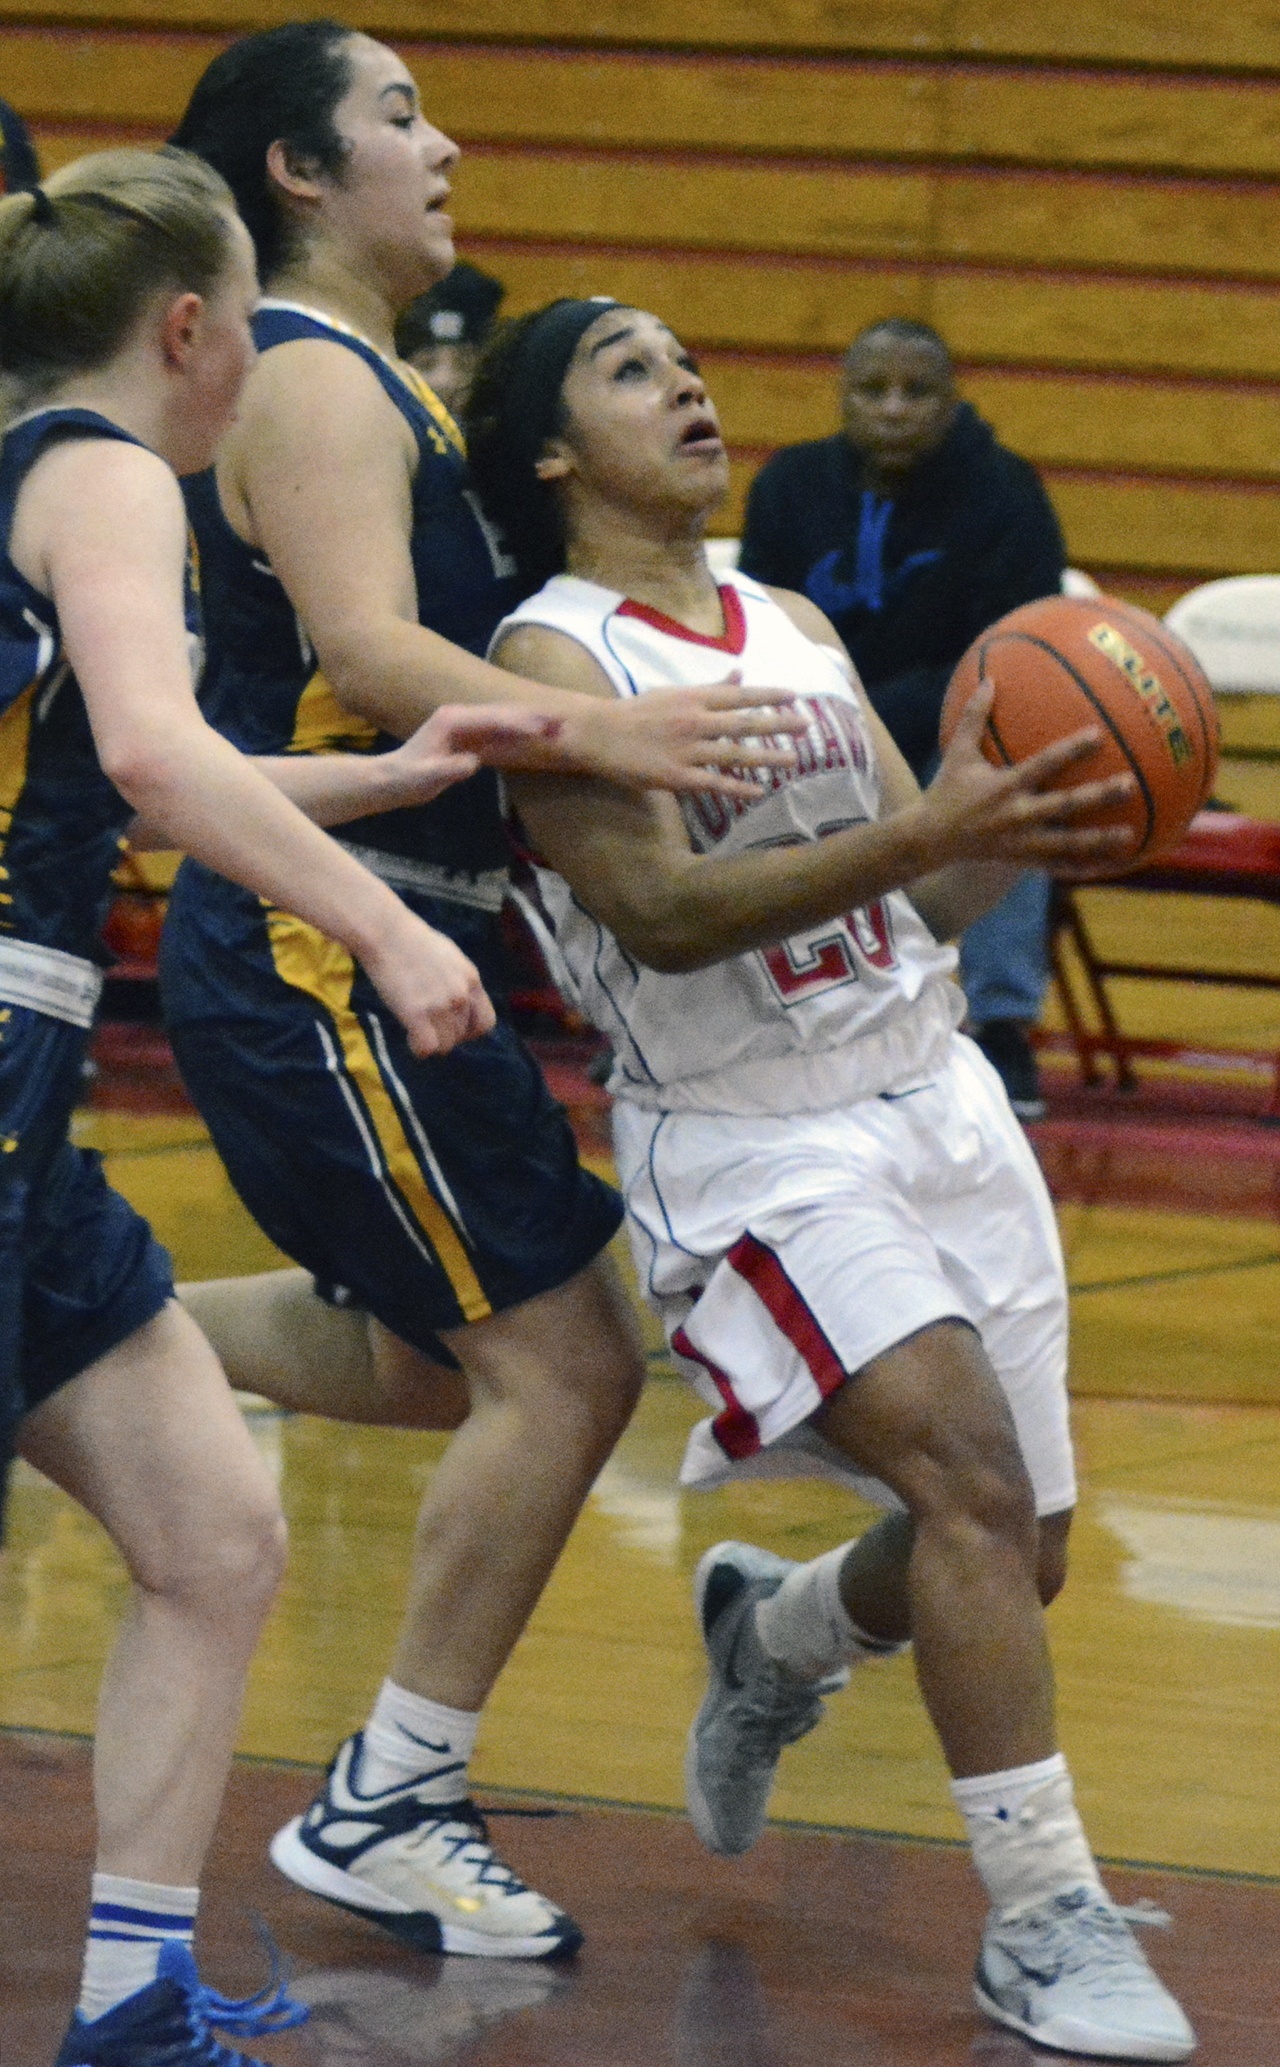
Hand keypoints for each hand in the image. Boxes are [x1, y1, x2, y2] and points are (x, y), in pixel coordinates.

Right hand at [361, 905, 494, 1056]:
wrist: (387, 933)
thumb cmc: (413, 942)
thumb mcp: (450, 958)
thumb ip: (459, 982)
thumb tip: (460, 1005)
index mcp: (472, 980)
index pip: (485, 1023)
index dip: (469, 1031)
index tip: (453, 1028)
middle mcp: (461, 995)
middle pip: (461, 1036)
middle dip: (446, 1036)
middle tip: (428, 1028)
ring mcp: (440, 1004)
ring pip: (445, 1045)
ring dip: (431, 1041)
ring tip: (415, 1029)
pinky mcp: (417, 1013)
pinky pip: (427, 1048)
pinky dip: (419, 1049)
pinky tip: (409, 1036)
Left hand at [382, 704, 563, 806]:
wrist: (391, 780)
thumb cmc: (404, 780)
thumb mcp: (423, 778)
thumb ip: (447, 769)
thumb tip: (473, 763)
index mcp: (452, 720)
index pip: (492, 718)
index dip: (518, 723)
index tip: (542, 728)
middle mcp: (460, 717)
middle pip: (502, 714)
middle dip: (533, 718)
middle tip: (563, 722)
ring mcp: (466, 726)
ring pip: (504, 722)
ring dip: (531, 725)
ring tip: (559, 728)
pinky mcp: (470, 739)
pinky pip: (499, 735)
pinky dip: (520, 736)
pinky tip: (538, 739)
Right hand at [571, 672, 806, 798]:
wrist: (599, 733)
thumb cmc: (638, 712)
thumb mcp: (675, 693)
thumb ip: (710, 688)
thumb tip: (740, 673)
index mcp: (694, 697)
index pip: (740, 694)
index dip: (769, 695)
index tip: (794, 696)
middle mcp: (695, 721)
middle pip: (745, 722)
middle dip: (778, 724)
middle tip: (806, 725)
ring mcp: (687, 750)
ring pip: (734, 754)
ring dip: (767, 757)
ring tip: (794, 760)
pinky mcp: (677, 776)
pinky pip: (713, 783)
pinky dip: (737, 787)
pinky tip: (758, 791)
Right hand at [910, 680, 1137, 872]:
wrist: (930, 839)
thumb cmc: (947, 790)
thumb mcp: (956, 752)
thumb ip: (974, 716)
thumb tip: (989, 679)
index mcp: (1005, 786)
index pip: (1044, 764)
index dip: (1071, 750)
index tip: (1098, 735)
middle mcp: (1017, 815)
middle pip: (1065, 806)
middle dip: (1098, 796)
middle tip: (1129, 785)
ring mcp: (1021, 842)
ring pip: (1067, 843)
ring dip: (1098, 840)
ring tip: (1129, 836)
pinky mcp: (1022, 859)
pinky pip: (1056, 867)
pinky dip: (1081, 868)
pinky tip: (1107, 867)